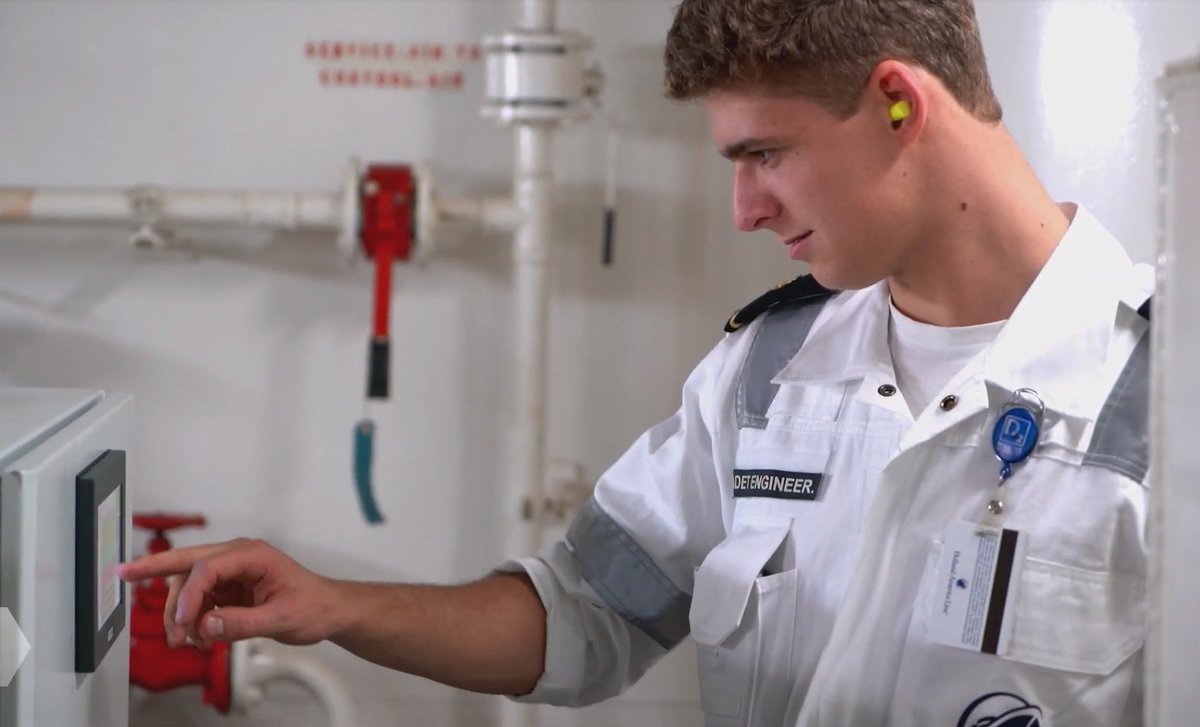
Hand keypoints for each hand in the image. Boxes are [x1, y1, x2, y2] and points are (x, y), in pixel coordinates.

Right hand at [119, 538, 339, 649]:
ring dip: (178, 611)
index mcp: (252, 555)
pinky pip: (198, 600)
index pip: (208, 568)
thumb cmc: (313, 606)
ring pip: (188, 584)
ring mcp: (231, 572)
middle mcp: (238, 557)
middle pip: (187, 561)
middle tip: (122, 575)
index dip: (189, 595)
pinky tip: (199, 637)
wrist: (328, 610)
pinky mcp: (228, 589)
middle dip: (154, 568)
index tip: (182, 622)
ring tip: (185, 641)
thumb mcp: (281, 619)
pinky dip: (191, 618)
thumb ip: (242, 623)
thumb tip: (206, 625)